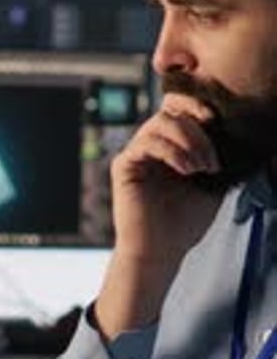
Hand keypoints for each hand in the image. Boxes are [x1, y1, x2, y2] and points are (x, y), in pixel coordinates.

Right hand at [94, 93, 223, 337]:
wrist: (160, 252)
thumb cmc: (183, 223)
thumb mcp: (211, 185)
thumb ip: (215, 158)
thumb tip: (233, 135)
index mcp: (170, 146)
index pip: (179, 110)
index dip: (196, 106)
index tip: (217, 121)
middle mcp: (151, 145)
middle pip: (172, 112)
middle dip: (199, 132)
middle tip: (212, 162)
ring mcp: (136, 153)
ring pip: (160, 122)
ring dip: (187, 141)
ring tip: (200, 168)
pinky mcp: (124, 164)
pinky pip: (146, 142)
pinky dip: (171, 151)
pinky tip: (186, 170)